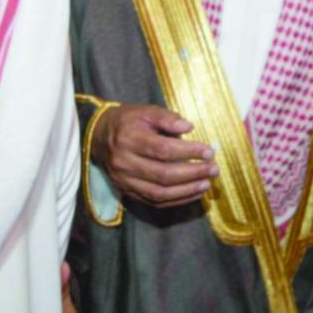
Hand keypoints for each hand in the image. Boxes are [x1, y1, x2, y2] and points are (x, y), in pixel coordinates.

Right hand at [91, 103, 216, 206]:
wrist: (98, 137)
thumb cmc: (128, 121)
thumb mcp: (146, 111)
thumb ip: (167, 118)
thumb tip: (189, 127)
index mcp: (129, 139)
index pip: (163, 150)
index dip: (189, 152)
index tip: (209, 152)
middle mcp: (125, 163)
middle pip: (163, 174)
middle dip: (193, 173)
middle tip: (213, 169)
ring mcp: (124, 181)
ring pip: (159, 193)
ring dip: (187, 191)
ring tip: (207, 184)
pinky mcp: (127, 192)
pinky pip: (153, 202)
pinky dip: (176, 200)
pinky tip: (193, 193)